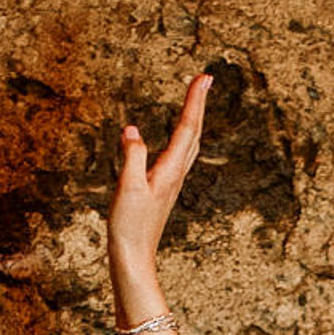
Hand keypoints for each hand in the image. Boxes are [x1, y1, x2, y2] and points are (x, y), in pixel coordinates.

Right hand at [109, 73, 209, 279]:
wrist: (134, 258)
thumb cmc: (130, 227)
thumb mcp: (128, 187)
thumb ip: (131, 156)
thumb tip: (132, 130)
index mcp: (170, 171)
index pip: (186, 128)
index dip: (195, 101)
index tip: (204, 77)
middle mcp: (175, 175)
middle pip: (192, 133)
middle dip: (198, 104)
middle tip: (205, 78)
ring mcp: (170, 183)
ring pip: (188, 145)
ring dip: (193, 120)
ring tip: (196, 100)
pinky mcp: (163, 190)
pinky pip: (178, 157)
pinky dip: (182, 139)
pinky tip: (178, 139)